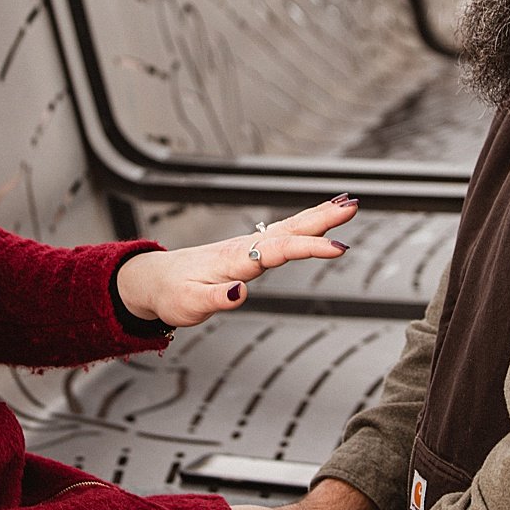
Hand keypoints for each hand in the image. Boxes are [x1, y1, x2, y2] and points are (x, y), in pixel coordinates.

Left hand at [114, 195, 359, 326]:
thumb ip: (216, 299)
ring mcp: (250, 246)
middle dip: (322, 219)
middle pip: (290, 229)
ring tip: (347, 204)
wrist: (157, 279)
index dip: (309, 248)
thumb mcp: (189, 305)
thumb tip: (241, 292)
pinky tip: (320, 219)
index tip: (337, 248)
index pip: (279, 251)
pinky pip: (285, 233)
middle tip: (352, 206)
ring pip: (290, 227)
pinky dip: (306, 223)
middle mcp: (246, 247)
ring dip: (319, 216)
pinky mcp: (252, 250)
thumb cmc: (173, 293)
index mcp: (236, 260)